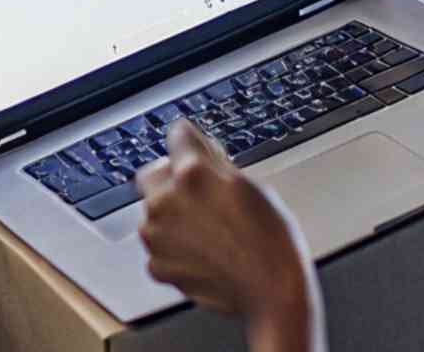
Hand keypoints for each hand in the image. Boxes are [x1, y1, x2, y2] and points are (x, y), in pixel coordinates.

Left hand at [137, 121, 321, 351]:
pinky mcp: (157, 265)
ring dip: (171, 214)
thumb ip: (215, 163)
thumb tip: (198, 148)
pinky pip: (159, 245)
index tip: (193, 144)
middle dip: (170, 178)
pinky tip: (204, 251)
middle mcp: (165, 201)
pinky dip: (174, 246)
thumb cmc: (270, 240)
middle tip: (200, 192)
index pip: (177, 134)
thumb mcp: (250, 185)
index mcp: (192, 174)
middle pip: (153, 174)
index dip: (190, 140)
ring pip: (153, 212)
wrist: (270, 290)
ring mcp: (157, 236)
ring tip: (208, 229)